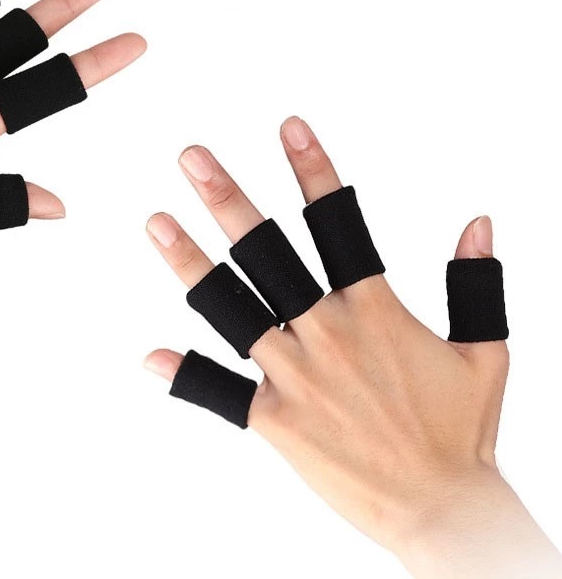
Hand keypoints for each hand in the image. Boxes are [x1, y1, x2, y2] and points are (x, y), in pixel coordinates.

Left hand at [144, 117, 561, 577]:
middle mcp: (326, 334)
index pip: (338, 224)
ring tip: (156, 223)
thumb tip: (480, 222)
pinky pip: (221, 395)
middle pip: (267, 254)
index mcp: (373, 310)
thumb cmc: (462, 431)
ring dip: (190, 264)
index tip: (288, 127)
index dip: (313, 170)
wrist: (444, 509)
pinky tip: (149, 358)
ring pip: (233, 310)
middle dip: (228, 199)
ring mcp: (295, 377)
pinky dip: (186, 376)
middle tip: (191, 157)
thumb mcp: (487, 351)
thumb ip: (478, 283)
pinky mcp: (275, 421)